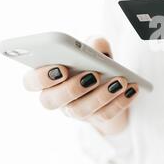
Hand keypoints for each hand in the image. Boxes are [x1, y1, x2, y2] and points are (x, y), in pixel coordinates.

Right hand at [23, 38, 138, 135]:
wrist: (116, 84)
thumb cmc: (97, 63)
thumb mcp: (96, 50)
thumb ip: (93, 44)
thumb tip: (95, 47)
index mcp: (49, 77)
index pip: (31, 82)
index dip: (41, 77)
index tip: (61, 67)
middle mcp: (57, 97)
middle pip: (50, 101)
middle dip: (70, 89)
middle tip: (92, 75)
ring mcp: (75, 111)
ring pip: (80, 111)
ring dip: (101, 95)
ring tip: (120, 80)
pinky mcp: (97, 119)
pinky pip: (105, 116)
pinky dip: (121, 101)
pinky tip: (132, 88)